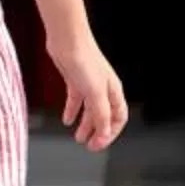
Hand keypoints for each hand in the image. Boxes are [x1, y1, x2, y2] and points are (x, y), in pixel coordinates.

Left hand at [52, 33, 128, 148]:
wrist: (67, 40)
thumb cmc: (84, 60)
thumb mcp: (95, 93)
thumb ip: (100, 115)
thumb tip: (104, 133)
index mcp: (113, 92)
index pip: (118, 118)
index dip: (110, 133)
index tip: (99, 145)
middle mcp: (103, 89)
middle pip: (103, 116)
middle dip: (97, 132)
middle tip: (89, 145)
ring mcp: (89, 85)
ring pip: (89, 110)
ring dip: (85, 125)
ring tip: (78, 137)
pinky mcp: (75, 80)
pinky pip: (75, 100)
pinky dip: (72, 111)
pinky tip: (66, 119)